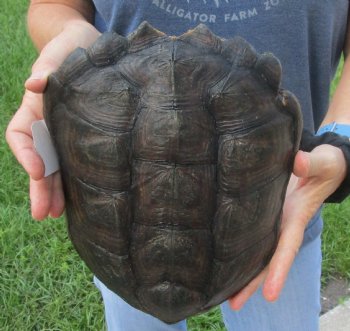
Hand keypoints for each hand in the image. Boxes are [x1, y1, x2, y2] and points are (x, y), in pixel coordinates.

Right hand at [6, 22, 99, 219]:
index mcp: (36, 108)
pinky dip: (76, 181)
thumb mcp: (59, 53)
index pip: (21, 135)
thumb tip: (33, 85)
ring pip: (57, 167)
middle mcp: (49, 125)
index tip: (36, 169)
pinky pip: (77, 162)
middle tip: (43, 214)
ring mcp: (66, 134)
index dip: (24, 154)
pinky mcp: (85, 137)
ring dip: (56, 192)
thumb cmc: (72, 47)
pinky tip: (80, 198)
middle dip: (39, 187)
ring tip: (57, 214)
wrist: (94, 48)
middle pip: (39, 160)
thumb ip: (46, 68)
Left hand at [228, 144, 346, 309]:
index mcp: (294, 218)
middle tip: (232, 304)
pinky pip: (248, 236)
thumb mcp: (323, 163)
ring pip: (254, 252)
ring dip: (240, 272)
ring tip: (219, 292)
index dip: (279, 270)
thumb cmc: (322, 166)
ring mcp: (269, 222)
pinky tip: (218, 259)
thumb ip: (313, 164)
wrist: (314, 166)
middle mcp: (280, 226)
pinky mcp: (259, 215)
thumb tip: (298, 162)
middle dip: (252, 283)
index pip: (286, 247)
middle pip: (266, 259)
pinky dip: (235, 250)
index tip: (270, 295)